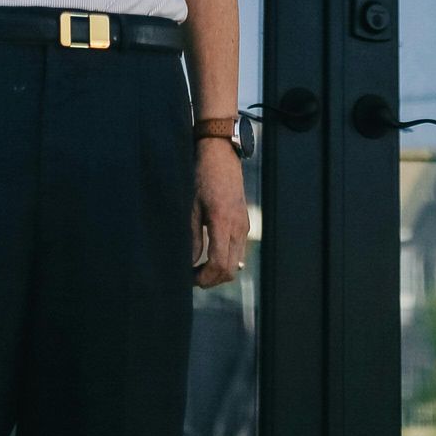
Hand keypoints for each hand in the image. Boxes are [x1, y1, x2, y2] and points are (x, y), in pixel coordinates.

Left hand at [191, 138, 248, 288]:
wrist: (221, 156)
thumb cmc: (202, 177)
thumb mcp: (192, 207)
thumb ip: (193, 237)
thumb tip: (191, 262)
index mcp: (222, 221)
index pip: (219, 264)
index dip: (204, 278)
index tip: (190, 278)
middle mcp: (238, 227)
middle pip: (231, 269)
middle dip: (212, 279)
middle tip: (193, 277)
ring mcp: (244, 225)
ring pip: (237, 263)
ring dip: (219, 271)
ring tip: (200, 268)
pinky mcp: (245, 223)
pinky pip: (239, 251)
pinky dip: (227, 260)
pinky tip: (210, 255)